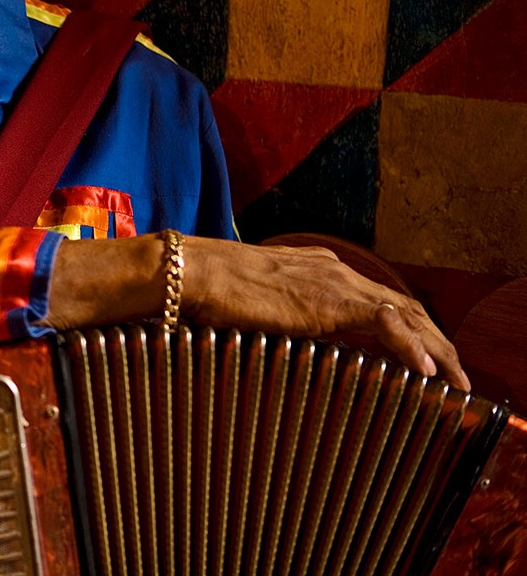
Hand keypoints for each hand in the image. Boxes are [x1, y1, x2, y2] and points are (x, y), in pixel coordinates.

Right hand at [181, 237, 469, 390]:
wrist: (196, 274)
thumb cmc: (213, 293)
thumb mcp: (260, 308)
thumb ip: (287, 321)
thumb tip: (294, 349)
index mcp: (319, 270)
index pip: (379, 299)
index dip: (410, 329)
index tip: (428, 359)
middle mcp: (335, 270)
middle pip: (403, 306)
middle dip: (435, 341)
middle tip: (457, 377)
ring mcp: (334, 281)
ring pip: (405, 315)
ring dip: (437, 350)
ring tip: (457, 382)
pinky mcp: (330, 300)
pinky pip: (387, 323)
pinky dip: (413, 348)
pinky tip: (428, 372)